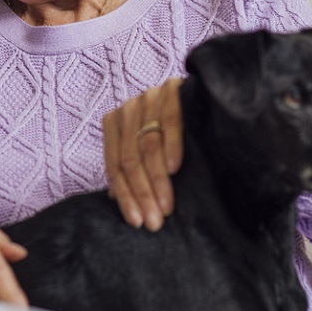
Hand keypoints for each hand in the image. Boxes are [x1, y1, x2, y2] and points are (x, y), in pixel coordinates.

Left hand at [102, 78, 183, 231]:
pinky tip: (174, 169)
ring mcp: (149, 96)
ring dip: (157, 179)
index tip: (137, 222)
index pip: (115, 164)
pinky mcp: (172, 89)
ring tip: (166, 207)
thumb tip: (114, 199)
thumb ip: (129, 168)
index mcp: (114, 123)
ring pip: (148, 144)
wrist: (197, 95)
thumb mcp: (143, 147)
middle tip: (155, 222)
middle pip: (130, 157)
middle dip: (142, 193)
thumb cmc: (167, 129)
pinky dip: (171, 146)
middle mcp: (128, 108)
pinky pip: (170, 121)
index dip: (125, 195)